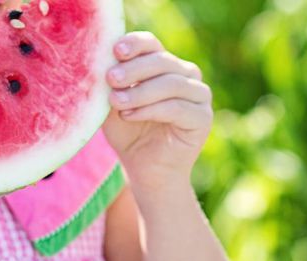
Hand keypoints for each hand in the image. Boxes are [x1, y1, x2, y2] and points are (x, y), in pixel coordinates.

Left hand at [102, 32, 213, 193]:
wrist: (146, 171)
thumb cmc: (129, 134)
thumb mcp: (114, 105)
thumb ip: (112, 84)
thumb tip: (103, 61)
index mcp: (165, 65)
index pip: (152, 45)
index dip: (135, 44)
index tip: (115, 50)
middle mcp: (186, 75)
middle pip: (162, 61)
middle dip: (134, 69)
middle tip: (111, 78)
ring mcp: (199, 95)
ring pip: (171, 83)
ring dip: (140, 92)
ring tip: (116, 102)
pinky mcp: (203, 118)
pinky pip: (177, 107)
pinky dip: (151, 109)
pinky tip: (129, 115)